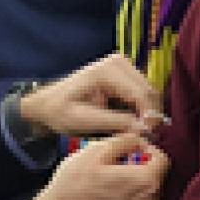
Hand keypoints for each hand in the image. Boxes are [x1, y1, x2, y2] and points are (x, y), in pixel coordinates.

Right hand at [14, 134, 169, 199]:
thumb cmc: (74, 183)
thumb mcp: (96, 151)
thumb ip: (126, 140)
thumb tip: (141, 139)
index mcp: (146, 181)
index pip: (163, 159)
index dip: (147, 150)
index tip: (129, 151)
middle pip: (155, 180)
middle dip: (140, 171)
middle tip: (114, 169)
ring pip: (146, 198)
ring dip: (134, 190)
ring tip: (109, 188)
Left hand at [19, 53, 162, 136]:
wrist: (49, 104)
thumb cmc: (60, 112)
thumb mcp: (83, 120)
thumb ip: (114, 122)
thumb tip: (143, 128)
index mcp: (106, 71)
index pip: (141, 94)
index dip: (149, 118)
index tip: (147, 137)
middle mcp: (118, 62)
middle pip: (150, 92)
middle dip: (150, 116)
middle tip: (143, 138)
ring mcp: (123, 66)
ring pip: (150, 94)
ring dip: (146, 113)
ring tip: (134, 132)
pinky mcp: (125, 74)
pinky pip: (143, 94)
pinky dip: (141, 109)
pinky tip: (131, 122)